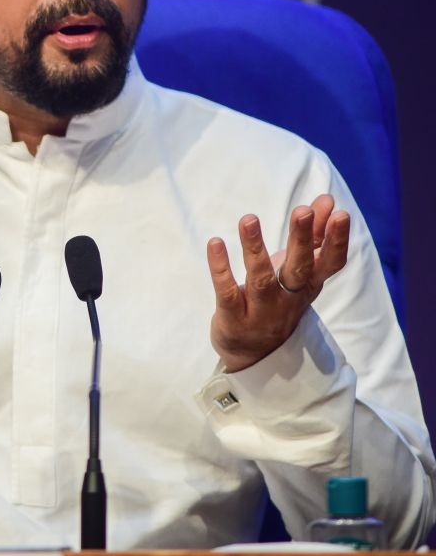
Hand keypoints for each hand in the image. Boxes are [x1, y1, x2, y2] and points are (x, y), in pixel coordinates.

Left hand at [206, 193, 349, 372]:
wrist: (255, 355)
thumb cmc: (280, 299)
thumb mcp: (299, 270)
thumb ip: (313, 234)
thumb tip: (327, 199)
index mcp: (308, 285)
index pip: (329, 264)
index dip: (336, 241)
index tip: (340, 213)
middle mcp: (289, 299)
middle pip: (299, 268)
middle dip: (301, 239)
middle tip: (303, 210)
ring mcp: (262, 311)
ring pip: (261, 279)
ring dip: (255, 248)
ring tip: (248, 218)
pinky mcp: (233, 318)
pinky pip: (227, 292)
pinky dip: (221, 268)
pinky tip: (215, 243)